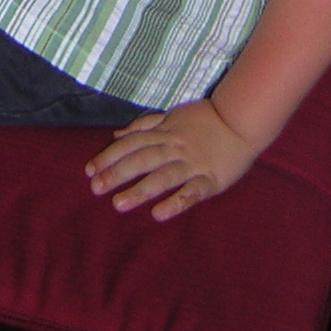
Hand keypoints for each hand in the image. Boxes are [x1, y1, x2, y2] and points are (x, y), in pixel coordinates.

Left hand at [83, 99, 259, 221]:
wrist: (241, 121)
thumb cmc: (204, 119)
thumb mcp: (172, 116)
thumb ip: (144, 125)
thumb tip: (116, 135)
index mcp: (165, 132)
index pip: (132, 144)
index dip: (110, 156)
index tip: (89, 170)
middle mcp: (175, 148)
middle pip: (142, 159)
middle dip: (117, 173)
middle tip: (95, 188)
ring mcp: (193, 164)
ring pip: (163, 177)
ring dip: (140, 190)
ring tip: (118, 204)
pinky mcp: (210, 179)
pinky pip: (192, 193)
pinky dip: (175, 202)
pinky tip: (159, 214)